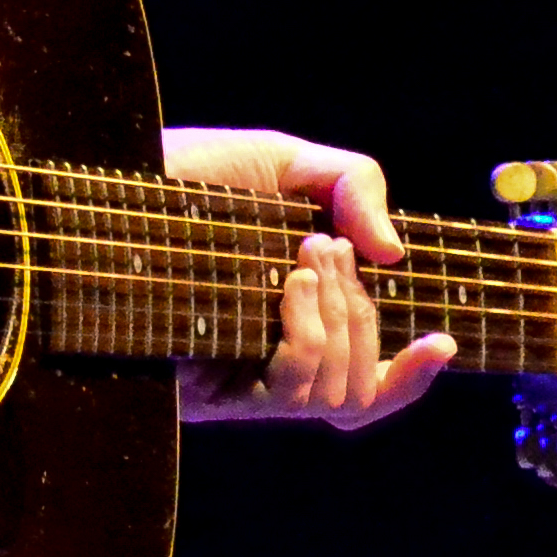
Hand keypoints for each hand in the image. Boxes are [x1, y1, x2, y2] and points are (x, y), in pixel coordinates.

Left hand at [161, 125, 456, 429]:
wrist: (111, 171)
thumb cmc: (188, 169)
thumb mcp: (281, 160)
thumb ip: (351, 186)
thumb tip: (395, 255)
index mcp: (287, 323)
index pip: (358, 387)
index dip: (408, 380)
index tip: (444, 341)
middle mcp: (260, 362)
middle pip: (354, 391)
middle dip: (366, 317)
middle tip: (332, 249)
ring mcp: (231, 379)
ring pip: (329, 397)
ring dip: (342, 322)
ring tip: (309, 254)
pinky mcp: (201, 387)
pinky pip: (285, 393)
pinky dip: (308, 335)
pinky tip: (293, 283)